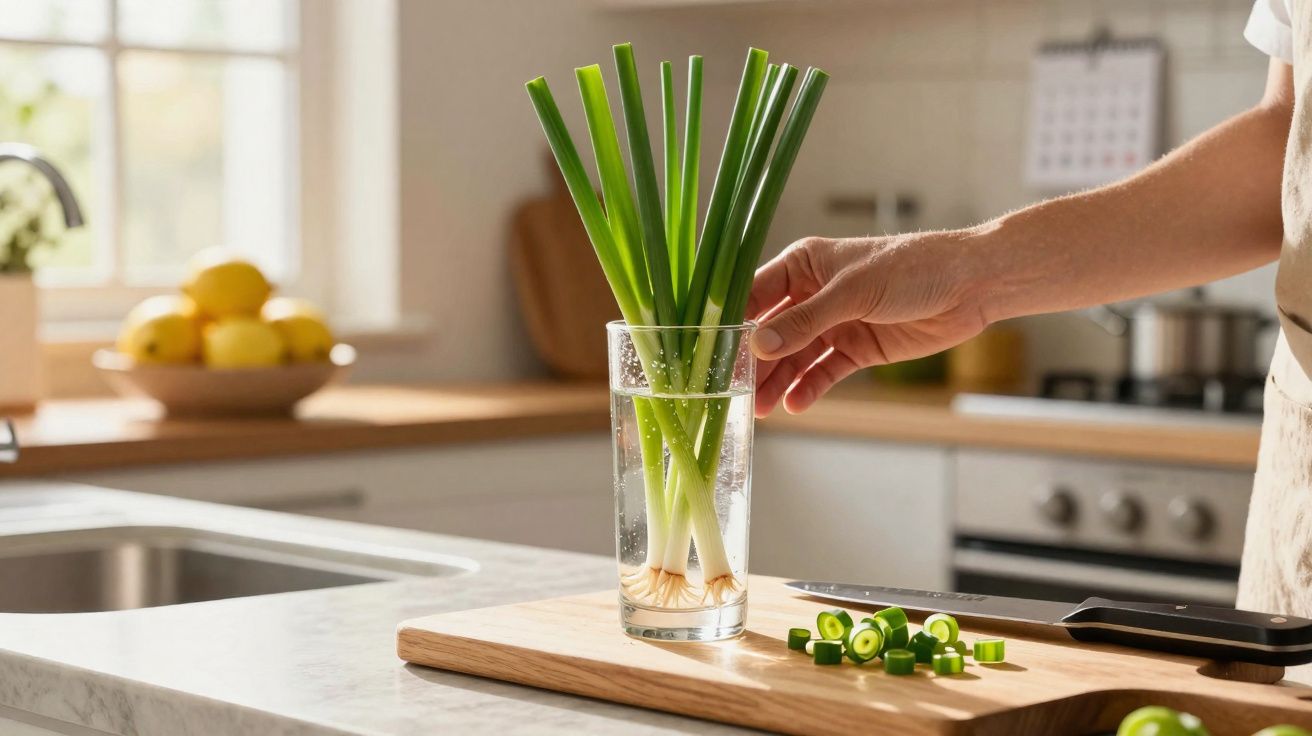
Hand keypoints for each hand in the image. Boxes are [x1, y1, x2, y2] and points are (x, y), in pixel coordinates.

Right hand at [747, 232, 990, 416]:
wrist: (971, 285)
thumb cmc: (912, 268)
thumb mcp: (853, 292)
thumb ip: (805, 321)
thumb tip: (759, 345)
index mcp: (804, 264)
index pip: (755, 294)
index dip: (732, 322)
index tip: (709, 351)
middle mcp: (812, 294)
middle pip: (771, 333)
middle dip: (753, 363)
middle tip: (733, 392)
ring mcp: (834, 323)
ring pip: (794, 358)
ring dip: (777, 382)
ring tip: (760, 410)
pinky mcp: (856, 349)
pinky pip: (823, 372)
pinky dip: (808, 389)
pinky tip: (796, 405)